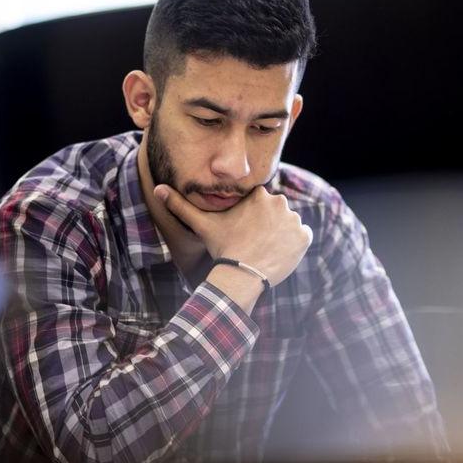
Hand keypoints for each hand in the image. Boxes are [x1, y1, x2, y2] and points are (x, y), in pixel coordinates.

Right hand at [154, 184, 311, 286]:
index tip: (245, 232)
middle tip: (254, 243)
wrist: (243, 274)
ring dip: (281, 234)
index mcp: (258, 195)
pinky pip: (302, 237)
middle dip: (267, 225)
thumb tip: (157, 188)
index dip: (252, 218)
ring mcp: (294, 219)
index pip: (259, 204)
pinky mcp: (304, 236)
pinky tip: (278, 253)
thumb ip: (181, 205)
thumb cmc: (222, 248)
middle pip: (275, 213)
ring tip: (265, 249)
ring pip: (288, 225)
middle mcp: (279, 202)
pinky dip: (293, 244)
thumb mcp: (202, 225)